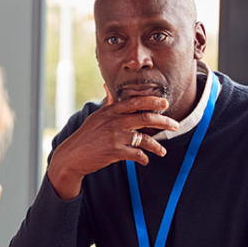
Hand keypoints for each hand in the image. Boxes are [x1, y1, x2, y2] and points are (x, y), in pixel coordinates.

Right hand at [46, 84, 178, 199]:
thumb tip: (107, 86)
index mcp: (111, 111)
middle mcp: (114, 122)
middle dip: (164, 121)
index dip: (152, 101)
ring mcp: (115, 137)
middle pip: (146, 118)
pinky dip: (143, 158)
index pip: (135, 102)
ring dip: (157, 146)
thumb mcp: (96, 116)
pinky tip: (146, 160)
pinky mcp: (115, 152)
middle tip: (175, 125)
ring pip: (144, 139)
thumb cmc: (85, 135)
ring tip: (162, 151)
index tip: (165, 102)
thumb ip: (107, 102)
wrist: (72, 155)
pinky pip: (136, 154)